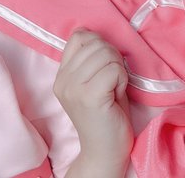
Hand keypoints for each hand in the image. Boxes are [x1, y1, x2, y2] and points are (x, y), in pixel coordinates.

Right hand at [55, 31, 132, 176]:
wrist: (105, 152)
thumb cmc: (106, 113)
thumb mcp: (93, 80)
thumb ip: (90, 58)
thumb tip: (95, 32)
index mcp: (61, 75)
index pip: (79, 36)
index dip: (99, 44)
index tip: (103, 66)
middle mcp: (63, 81)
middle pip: (97, 43)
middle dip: (113, 57)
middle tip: (112, 81)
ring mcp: (74, 88)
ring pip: (107, 53)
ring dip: (118, 68)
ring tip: (113, 88)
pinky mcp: (89, 96)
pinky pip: (114, 69)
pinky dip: (122, 79)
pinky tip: (116, 95)